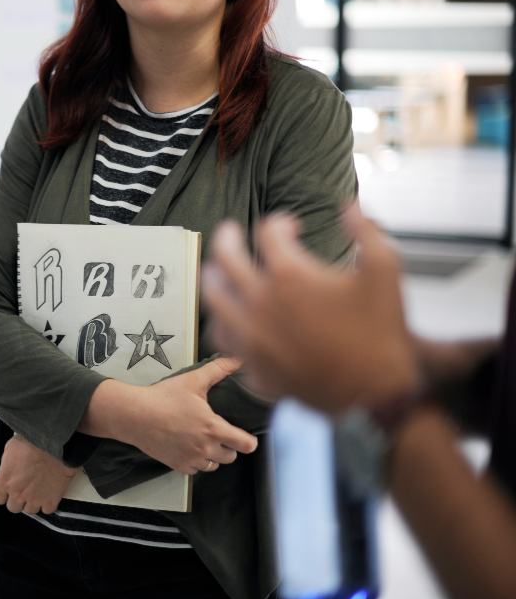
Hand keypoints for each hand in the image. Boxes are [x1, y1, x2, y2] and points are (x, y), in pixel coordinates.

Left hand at [0, 433, 78, 514]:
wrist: (56, 445)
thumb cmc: (32, 442)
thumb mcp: (11, 447)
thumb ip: (6, 463)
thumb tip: (7, 468)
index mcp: (4, 481)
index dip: (4, 493)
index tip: (10, 488)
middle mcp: (17, 493)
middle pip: (13, 507)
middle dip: (18, 499)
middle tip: (25, 488)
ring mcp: (34, 499)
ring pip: (30, 510)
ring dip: (33, 502)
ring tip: (38, 489)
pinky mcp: (50, 501)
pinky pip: (46, 510)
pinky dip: (48, 503)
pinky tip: (49, 493)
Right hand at [123, 358, 258, 474]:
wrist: (135, 415)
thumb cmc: (163, 398)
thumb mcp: (192, 380)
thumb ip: (218, 370)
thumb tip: (237, 359)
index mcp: (213, 428)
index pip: (246, 445)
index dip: (249, 441)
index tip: (245, 436)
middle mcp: (205, 448)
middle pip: (231, 456)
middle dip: (229, 446)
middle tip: (218, 433)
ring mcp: (192, 459)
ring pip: (214, 465)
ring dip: (213, 455)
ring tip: (203, 440)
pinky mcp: (179, 466)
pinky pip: (197, 470)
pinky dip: (196, 461)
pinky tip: (189, 447)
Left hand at [201, 202, 420, 414]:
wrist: (375, 393)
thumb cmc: (382, 332)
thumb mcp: (386, 269)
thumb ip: (366, 229)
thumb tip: (348, 206)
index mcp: (289, 275)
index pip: (268, 232)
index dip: (280, 222)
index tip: (290, 226)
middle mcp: (261, 302)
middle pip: (225, 257)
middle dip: (227, 236)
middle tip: (229, 231)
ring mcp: (250, 334)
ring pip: (212, 297)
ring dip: (213, 277)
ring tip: (216, 269)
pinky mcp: (251, 361)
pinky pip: (221, 335)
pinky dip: (221, 319)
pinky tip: (229, 314)